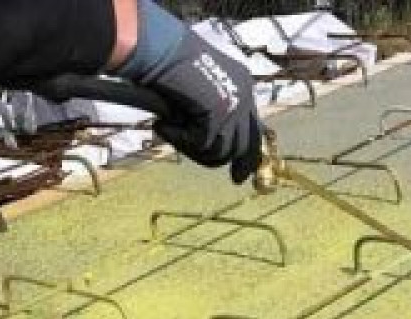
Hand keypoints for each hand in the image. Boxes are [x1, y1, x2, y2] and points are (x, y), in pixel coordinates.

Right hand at [113, 1, 262, 183]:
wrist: (156, 46)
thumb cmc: (166, 59)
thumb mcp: (197, 86)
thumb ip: (211, 109)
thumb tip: (211, 141)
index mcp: (242, 84)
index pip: (253, 127)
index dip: (248, 152)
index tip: (242, 173)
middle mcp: (244, 94)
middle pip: (247, 144)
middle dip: (239, 164)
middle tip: (236, 180)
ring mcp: (234, 106)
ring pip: (222, 150)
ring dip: (194, 149)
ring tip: (170, 131)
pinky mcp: (219, 116)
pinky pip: (201, 145)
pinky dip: (179, 140)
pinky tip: (162, 126)